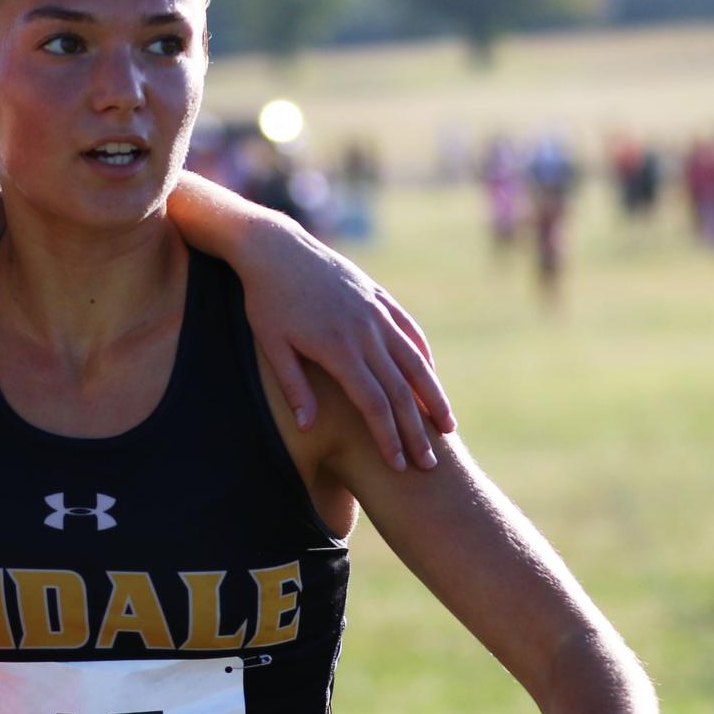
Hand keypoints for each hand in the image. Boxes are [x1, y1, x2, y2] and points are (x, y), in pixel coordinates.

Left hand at [237, 215, 455, 470]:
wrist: (276, 248)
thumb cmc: (266, 301)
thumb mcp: (271, 346)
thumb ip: (293, 387)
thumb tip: (308, 426)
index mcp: (337, 348)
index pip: (373, 402)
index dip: (388, 436)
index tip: (399, 464)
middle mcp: (365, 331)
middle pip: (400, 389)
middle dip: (416, 430)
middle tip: (430, 463)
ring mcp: (376, 312)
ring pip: (414, 360)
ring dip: (433, 396)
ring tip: (447, 427)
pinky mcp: (378, 296)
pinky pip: (409, 330)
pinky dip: (423, 355)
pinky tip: (431, 375)